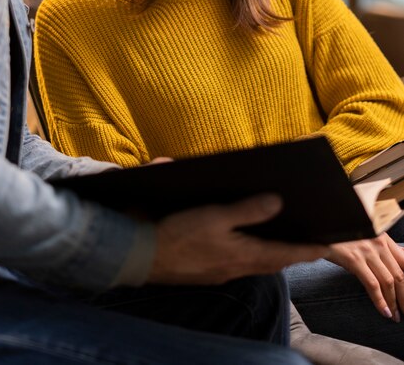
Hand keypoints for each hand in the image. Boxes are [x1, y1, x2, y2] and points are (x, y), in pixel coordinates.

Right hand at [149, 194, 327, 284]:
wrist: (144, 257)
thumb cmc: (179, 234)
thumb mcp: (215, 216)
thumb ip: (248, 210)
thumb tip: (277, 202)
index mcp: (244, 254)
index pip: (286, 253)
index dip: (308, 249)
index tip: (329, 245)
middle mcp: (238, 267)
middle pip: (274, 261)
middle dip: (294, 253)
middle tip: (310, 243)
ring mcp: (224, 272)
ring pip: (258, 263)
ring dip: (273, 254)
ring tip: (284, 243)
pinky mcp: (210, 271)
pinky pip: (240, 264)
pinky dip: (252, 255)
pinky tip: (247, 244)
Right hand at [327, 233, 403, 320]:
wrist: (320, 230)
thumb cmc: (340, 236)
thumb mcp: (364, 240)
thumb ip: (379, 251)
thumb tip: (392, 272)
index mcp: (383, 237)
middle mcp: (378, 242)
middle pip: (400, 275)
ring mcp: (367, 251)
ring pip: (389, 282)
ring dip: (394, 302)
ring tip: (395, 315)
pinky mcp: (354, 260)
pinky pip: (372, 285)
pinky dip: (380, 301)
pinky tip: (384, 311)